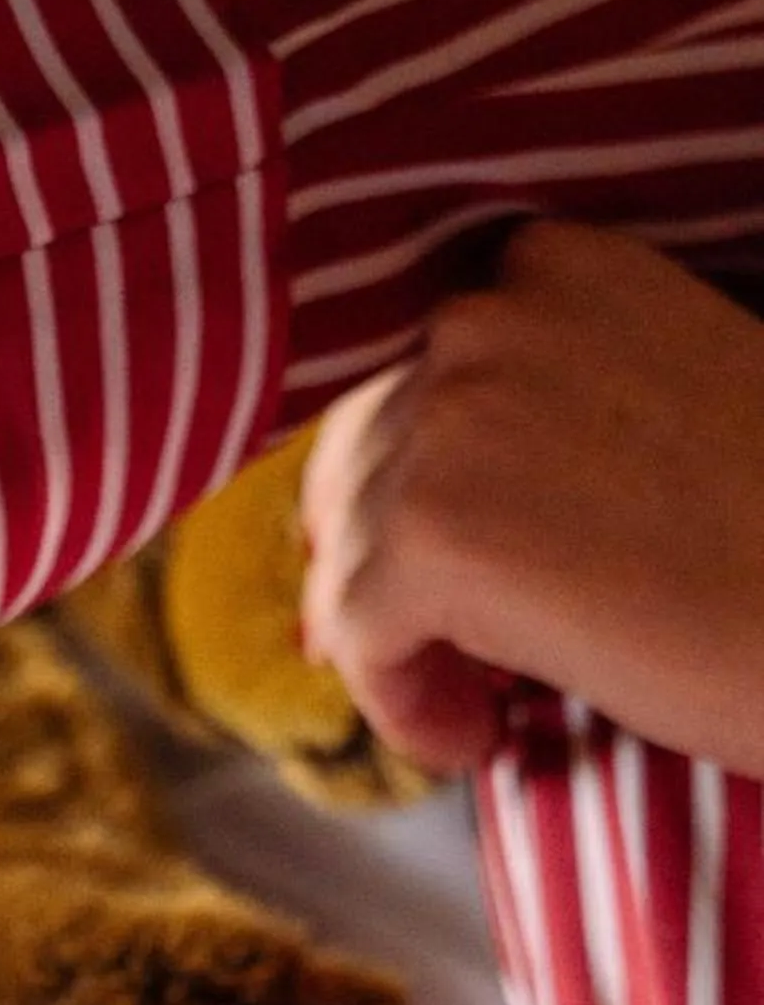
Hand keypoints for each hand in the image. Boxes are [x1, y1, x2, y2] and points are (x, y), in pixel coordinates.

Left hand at [301, 222, 763, 776]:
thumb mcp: (655, 407)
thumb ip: (532, 408)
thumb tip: (390, 487)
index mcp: (555, 266)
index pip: (409, 381)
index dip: (422, 487)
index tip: (480, 565)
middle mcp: (486, 317)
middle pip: (358, 469)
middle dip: (398, 572)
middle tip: (474, 654)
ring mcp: (451, 421)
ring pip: (349, 557)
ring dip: (406, 646)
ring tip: (491, 703)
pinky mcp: (433, 536)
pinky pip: (354, 639)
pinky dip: (401, 704)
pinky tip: (477, 738)